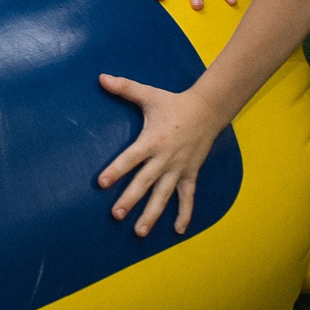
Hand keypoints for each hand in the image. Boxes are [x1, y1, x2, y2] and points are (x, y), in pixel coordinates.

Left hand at [96, 75, 225, 236]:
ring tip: (139, 232)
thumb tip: (101, 77)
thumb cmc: (174, 104)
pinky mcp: (190, 174)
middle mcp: (165, 159)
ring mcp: (179, 169)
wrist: (208, 110)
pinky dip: (185, 214)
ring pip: (164, 196)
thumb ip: (125, 87)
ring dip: (152, 214)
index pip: (130, 158)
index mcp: (152, 141)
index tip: (101, 183)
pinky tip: (178, 231)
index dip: (116, 170)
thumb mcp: (149, 95)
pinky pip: (188, 197)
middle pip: (145, 182)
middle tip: (116, 215)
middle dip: (130, 200)